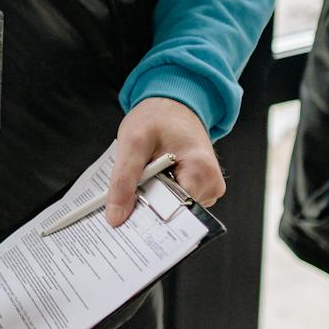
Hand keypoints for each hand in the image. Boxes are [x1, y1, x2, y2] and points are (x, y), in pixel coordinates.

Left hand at [104, 97, 224, 225]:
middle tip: (123, 205)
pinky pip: (177, 203)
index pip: (176, 212)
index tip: (124, 224)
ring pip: (175, 211)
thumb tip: (116, 217)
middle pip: (176, 215)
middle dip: (148, 212)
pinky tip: (150, 184)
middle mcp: (212, 183)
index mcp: (201, 170)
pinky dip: (159, 197)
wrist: (173, 104)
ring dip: (153, 203)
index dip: (148, 220)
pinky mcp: (201, 188)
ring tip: (141, 183)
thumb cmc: (157, 117)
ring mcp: (208, 187)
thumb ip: (123, 180)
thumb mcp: (133, 143)